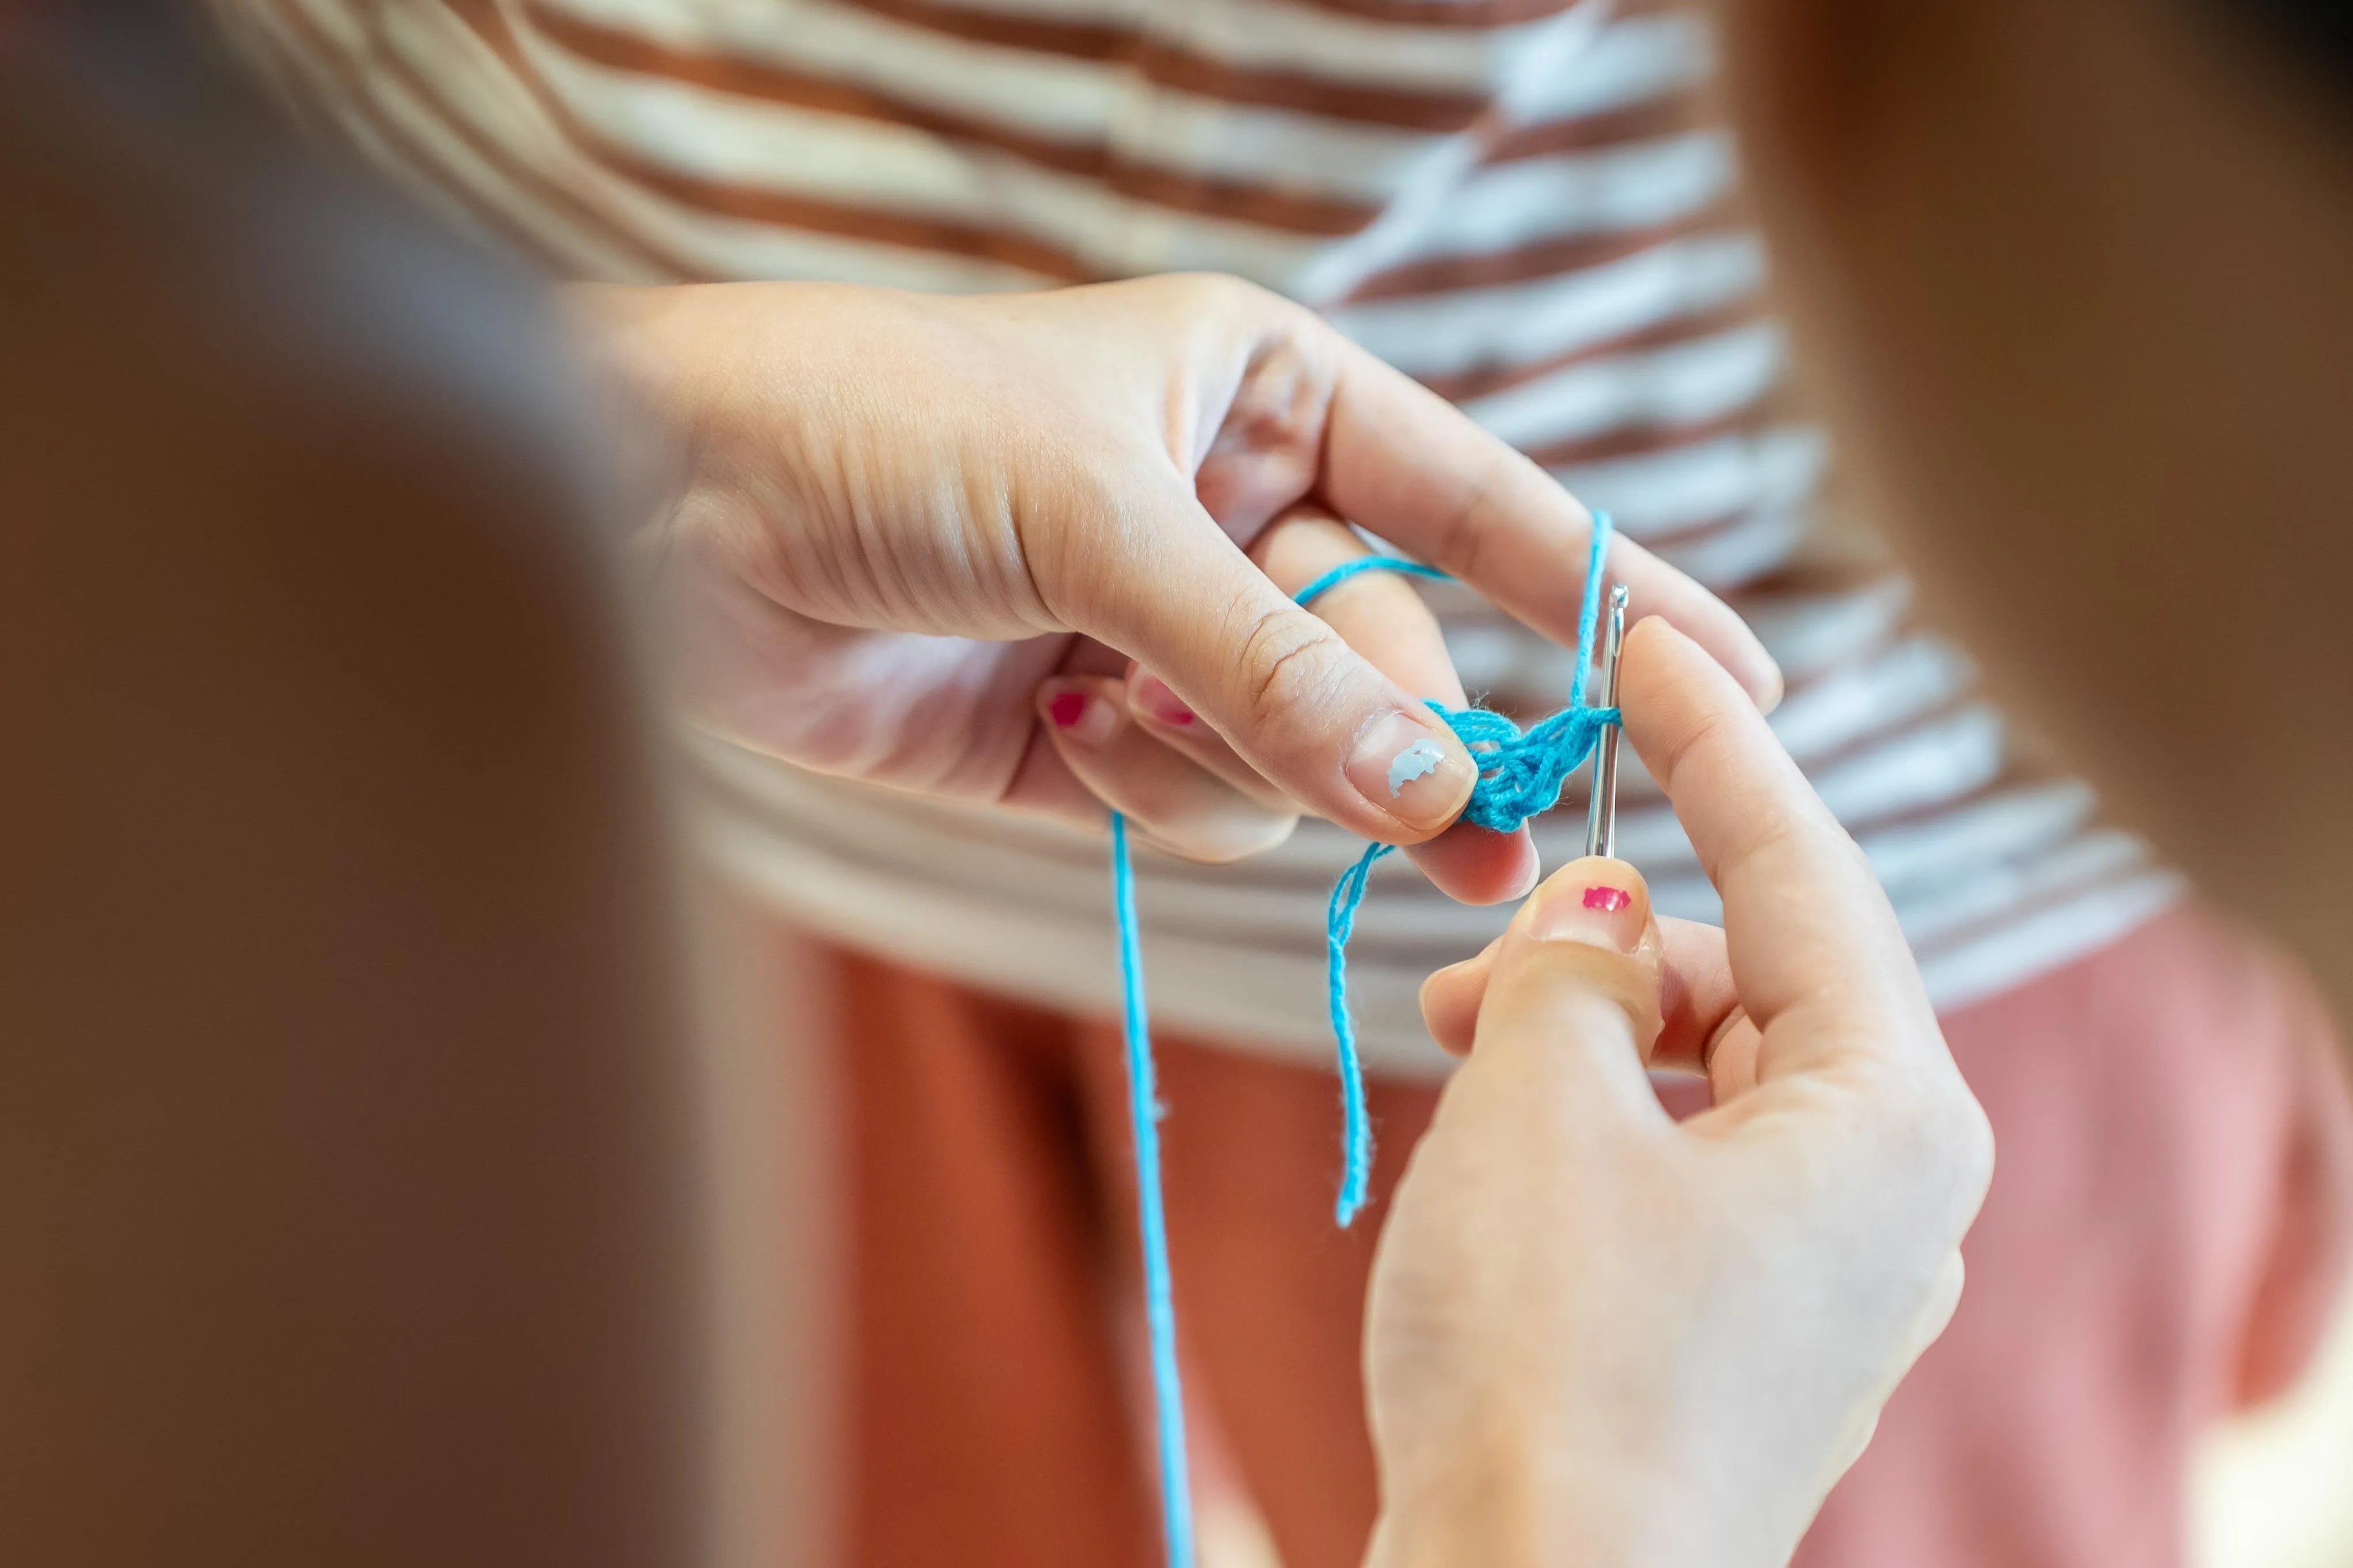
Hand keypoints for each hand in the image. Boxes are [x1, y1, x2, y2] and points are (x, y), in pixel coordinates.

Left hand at [574, 275, 1777, 901]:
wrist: (665, 514)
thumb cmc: (877, 428)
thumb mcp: (1098, 517)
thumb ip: (1272, 665)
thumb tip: (1438, 791)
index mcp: (1264, 398)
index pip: (1477, 499)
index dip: (1607, 588)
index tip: (1742, 675)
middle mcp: (1232, 519)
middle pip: (1400, 659)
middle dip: (1407, 735)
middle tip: (1476, 837)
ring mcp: (1166, 641)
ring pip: (1308, 754)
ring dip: (1243, 762)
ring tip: (1114, 714)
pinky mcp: (1090, 749)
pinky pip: (1206, 810)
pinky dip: (1158, 797)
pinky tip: (1057, 735)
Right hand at [1364, 619, 1992, 1567]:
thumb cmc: (1548, 1355)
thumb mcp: (1542, 1104)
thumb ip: (1579, 969)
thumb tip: (1605, 914)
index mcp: (1893, 1114)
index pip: (1808, 870)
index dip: (1710, 745)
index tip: (1642, 639)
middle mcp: (1899, 1193)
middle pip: (1762, 978)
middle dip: (1617, 938)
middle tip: (1472, 954)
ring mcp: (1833, 1276)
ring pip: (1715, 1075)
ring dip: (1591, 1032)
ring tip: (1462, 1045)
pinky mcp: (1756, 1334)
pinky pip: (1692, 1165)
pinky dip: (1600, 1119)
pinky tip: (1505, 1139)